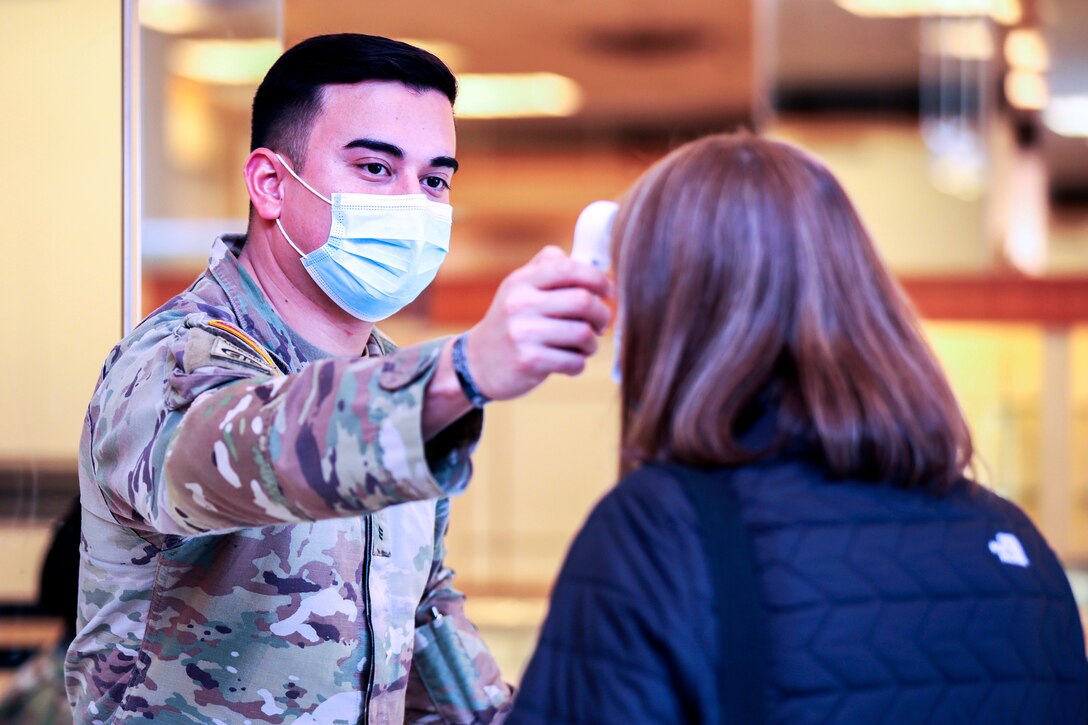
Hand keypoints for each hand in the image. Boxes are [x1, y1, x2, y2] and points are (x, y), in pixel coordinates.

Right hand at [464, 246, 611, 400]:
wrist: (477, 363)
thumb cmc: (511, 323)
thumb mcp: (520, 288)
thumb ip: (549, 268)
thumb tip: (593, 266)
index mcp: (522, 281)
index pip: (569, 269)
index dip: (598, 279)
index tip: (608, 291)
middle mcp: (520, 303)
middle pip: (583, 301)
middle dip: (602, 314)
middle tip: (601, 324)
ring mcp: (523, 333)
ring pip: (583, 334)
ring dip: (592, 344)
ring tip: (584, 347)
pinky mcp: (528, 361)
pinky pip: (574, 361)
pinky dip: (579, 364)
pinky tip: (569, 363)